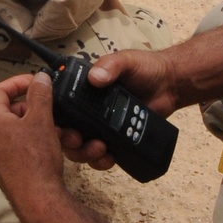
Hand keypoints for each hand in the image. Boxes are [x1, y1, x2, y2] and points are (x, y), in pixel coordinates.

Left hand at [0, 71, 66, 213]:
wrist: (38, 200)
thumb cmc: (36, 162)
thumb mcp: (41, 120)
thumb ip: (40, 95)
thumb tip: (39, 78)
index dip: (16, 82)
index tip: (34, 82)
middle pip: (9, 110)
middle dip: (33, 106)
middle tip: (49, 106)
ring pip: (19, 129)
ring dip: (39, 124)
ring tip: (57, 129)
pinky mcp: (10, 166)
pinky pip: (22, 145)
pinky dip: (38, 140)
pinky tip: (54, 145)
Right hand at [58, 49, 181, 169]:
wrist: (170, 85)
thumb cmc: (146, 67)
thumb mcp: (126, 61)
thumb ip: (111, 66)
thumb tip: (95, 78)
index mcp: (83, 90)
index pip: (59, 106)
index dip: (53, 118)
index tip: (58, 125)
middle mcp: (87, 110)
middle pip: (65, 131)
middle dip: (67, 140)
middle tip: (77, 139)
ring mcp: (100, 127)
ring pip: (80, 147)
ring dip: (83, 152)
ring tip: (99, 149)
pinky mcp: (114, 140)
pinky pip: (100, 156)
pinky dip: (101, 160)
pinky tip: (109, 158)